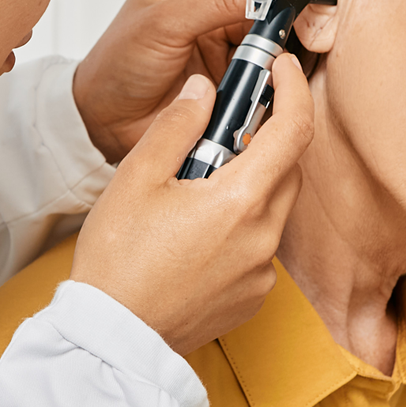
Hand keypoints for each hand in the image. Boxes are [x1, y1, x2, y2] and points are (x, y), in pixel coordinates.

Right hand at [70, 52, 313, 355]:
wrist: (112, 338)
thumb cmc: (117, 260)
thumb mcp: (137, 178)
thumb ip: (178, 126)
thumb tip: (205, 91)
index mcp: (240, 201)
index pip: (294, 130)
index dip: (294, 90)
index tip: (282, 68)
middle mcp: (263, 237)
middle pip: (286, 168)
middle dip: (263, 138)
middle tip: (221, 128)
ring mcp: (261, 272)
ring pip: (272, 207)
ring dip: (249, 184)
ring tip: (195, 186)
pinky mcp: (252, 296)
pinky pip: (259, 245)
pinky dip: (240, 225)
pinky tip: (197, 231)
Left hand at [73, 0, 271, 164]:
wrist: (108, 121)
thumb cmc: (117, 65)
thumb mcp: (164, 25)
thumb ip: (217, 3)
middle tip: (293, 12)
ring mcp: (221, 30)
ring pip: (268, 20)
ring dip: (276, 32)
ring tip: (273, 47)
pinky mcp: (231, 64)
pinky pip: (264, 55)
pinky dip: (272, 61)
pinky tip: (268, 68)